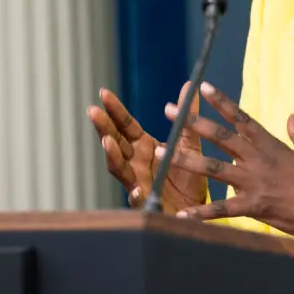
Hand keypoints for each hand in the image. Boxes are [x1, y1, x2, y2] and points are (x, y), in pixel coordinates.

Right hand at [87, 83, 207, 213]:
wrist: (199, 208)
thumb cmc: (190, 175)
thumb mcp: (190, 142)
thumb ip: (186, 116)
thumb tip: (189, 85)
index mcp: (144, 146)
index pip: (125, 125)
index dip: (114, 110)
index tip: (103, 93)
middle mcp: (136, 163)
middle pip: (115, 143)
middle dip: (103, 128)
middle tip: (93, 112)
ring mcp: (138, 182)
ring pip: (120, 169)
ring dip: (112, 156)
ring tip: (108, 142)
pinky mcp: (149, 203)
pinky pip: (140, 200)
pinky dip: (137, 195)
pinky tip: (137, 189)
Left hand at [161, 82, 293, 236]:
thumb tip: (292, 117)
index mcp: (269, 144)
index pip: (240, 118)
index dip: (220, 101)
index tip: (202, 87)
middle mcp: (257, 159)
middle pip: (219, 136)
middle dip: (192, 123)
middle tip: (169, 112)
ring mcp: (253, 182)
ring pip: (212, 167)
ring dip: (184, 160)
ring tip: (160, 153)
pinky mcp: (253, 206)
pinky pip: (222, 209)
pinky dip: (201, 214)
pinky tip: (181, 215)